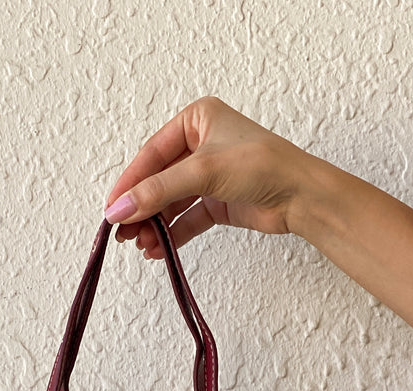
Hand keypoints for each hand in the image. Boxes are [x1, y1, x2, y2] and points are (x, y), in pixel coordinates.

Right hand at [103, 96, 313, 256]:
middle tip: (120, 231)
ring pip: (172, 201)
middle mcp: (202, 144)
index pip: (152, 154)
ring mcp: (210, 175)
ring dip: (154, 224)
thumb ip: (157, 192)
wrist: (301, 196)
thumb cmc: (262, 165)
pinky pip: (187, 218)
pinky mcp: (219, 202)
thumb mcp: (202, 172)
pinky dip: (172, 234)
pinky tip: (157, 249)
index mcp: (197, 120)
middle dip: (140, 207)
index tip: (111, 208)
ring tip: (139, 244)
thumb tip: (119, 209)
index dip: (130, 183)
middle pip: (159, 179)